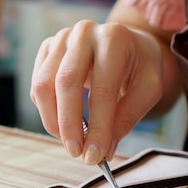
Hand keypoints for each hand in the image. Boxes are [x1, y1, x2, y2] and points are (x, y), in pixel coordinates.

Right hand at [31, 20, 163, 164]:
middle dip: (69, 125)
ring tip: (71, 143)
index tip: (96, 155)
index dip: (98, 126)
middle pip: (65, 83)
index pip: (102, 89)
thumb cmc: (140, 65)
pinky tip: (64, 124)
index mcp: (114, 38)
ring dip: (53, 121)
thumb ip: (128, 116)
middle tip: (77, 153)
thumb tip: (103, 148)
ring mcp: (61, 38)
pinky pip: (37, 86)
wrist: (129, 41)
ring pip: (43, 85)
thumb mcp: (149, 88)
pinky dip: (47, 111)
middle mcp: (83, 33)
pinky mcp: (47, 48)